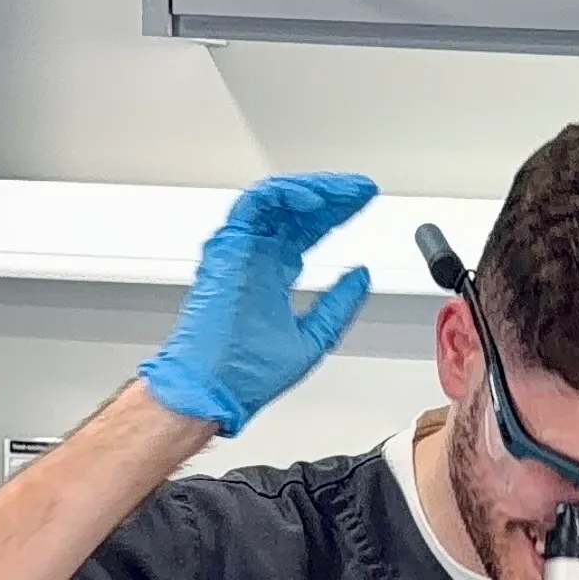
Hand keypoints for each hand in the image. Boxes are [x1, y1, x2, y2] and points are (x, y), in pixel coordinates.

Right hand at [137, 173, 378, 435]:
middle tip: (361, 190)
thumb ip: (338, 304)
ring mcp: (241, 249)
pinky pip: (255, 205)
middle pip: (296, 212)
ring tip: (344, 192)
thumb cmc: (247, 375)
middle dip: (332, 197)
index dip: (335, 214)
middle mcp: (256, 258)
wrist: (214, 389)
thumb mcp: (314, 336)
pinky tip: (314, 201)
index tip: (363, 202)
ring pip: (277, 201)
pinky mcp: (228, 246)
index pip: (307, 231)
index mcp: (272, 276)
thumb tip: (361, 277)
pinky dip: (284, 196)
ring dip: (313, 191)